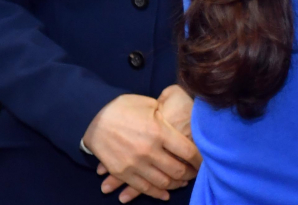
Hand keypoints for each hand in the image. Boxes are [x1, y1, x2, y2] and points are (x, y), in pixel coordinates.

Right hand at [84, 94, 198, 202]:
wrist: (93, 118)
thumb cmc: (124, 107)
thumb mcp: (149, 104)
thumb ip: (166, 114)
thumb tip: (181, 120)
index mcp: (159, 131)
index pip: (188, 151)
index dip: (199, 158)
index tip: (205, 161)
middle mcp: (149, 150)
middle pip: (177, 169)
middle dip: (190, 173)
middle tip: (195, 172)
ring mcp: (135, 164)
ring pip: (163, 181)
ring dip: (176, 184)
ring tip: (183, 181)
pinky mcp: (122, 173)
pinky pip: (143, 188)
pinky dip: (157, 193)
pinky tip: (165, 193)